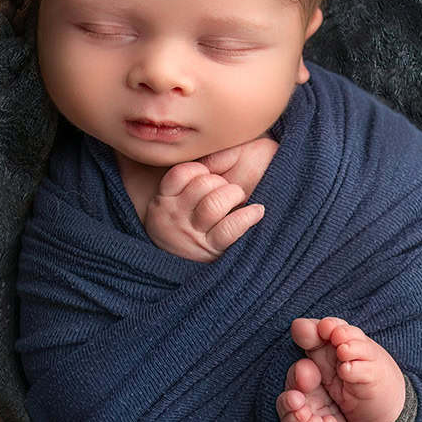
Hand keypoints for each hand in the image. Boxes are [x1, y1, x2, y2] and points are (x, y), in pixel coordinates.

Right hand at [140, 135, 278, 262]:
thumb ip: (189, 175)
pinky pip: (230, 228)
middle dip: (221, 182)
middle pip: (202, 184)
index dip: (201, 170)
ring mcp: (191, 234)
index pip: (181, 173)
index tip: (208, 176)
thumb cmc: (183, 224)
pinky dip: (247, 216)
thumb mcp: (174, 199)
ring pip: (214, 203)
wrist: (171, 273)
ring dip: (232, 196)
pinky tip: (256, 211)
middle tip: (226, 190)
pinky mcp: (211, 250)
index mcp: (164, 198)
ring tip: (238, 198)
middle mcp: (173, 216)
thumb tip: (212, 147)